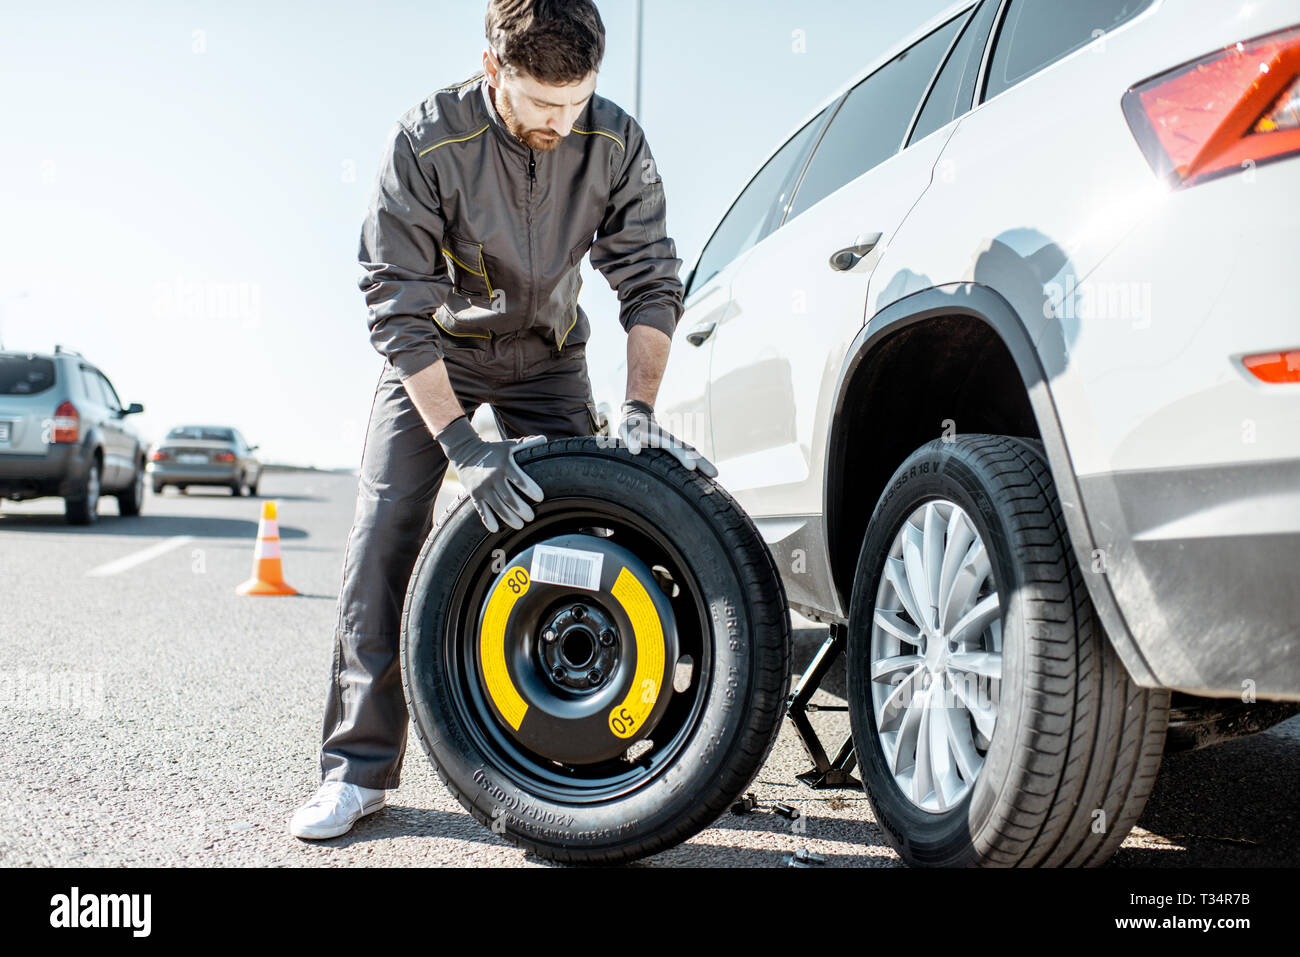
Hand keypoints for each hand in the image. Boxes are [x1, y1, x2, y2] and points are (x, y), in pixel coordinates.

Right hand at [436, 416, 544, 531]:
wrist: (465, 452)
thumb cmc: (493, 450)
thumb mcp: (509, 445)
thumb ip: (526, 444)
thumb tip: (544, 440)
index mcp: (504, 465)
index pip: (520, 479)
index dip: (531, 489)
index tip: (540, 498)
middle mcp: (493, 477)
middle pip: (509, 498)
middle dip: (522, 509)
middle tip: (531, 517)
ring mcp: (482, 487)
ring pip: (497, 507)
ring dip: (509, 518)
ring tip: (520, 525)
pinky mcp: (474, 495)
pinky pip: (481, 510)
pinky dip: (488, 520)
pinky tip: (496, 529)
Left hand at [617, 400, 718, 477]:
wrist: (637, 418)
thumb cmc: (630, 426)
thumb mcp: (626, 431)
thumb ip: (630, 439)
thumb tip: (635, 450)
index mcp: (660, 437)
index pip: (674, 448)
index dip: (683, 457)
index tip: (692, 467)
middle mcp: (671, 440)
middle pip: (689, 451)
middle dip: (702, 462)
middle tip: (714, 474)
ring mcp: (675, 445)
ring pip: (692, 453)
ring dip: (703, 463)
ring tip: (715, 475)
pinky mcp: (675, 450)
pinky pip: (689, 456)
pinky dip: (698, 464)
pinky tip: (705, 476)